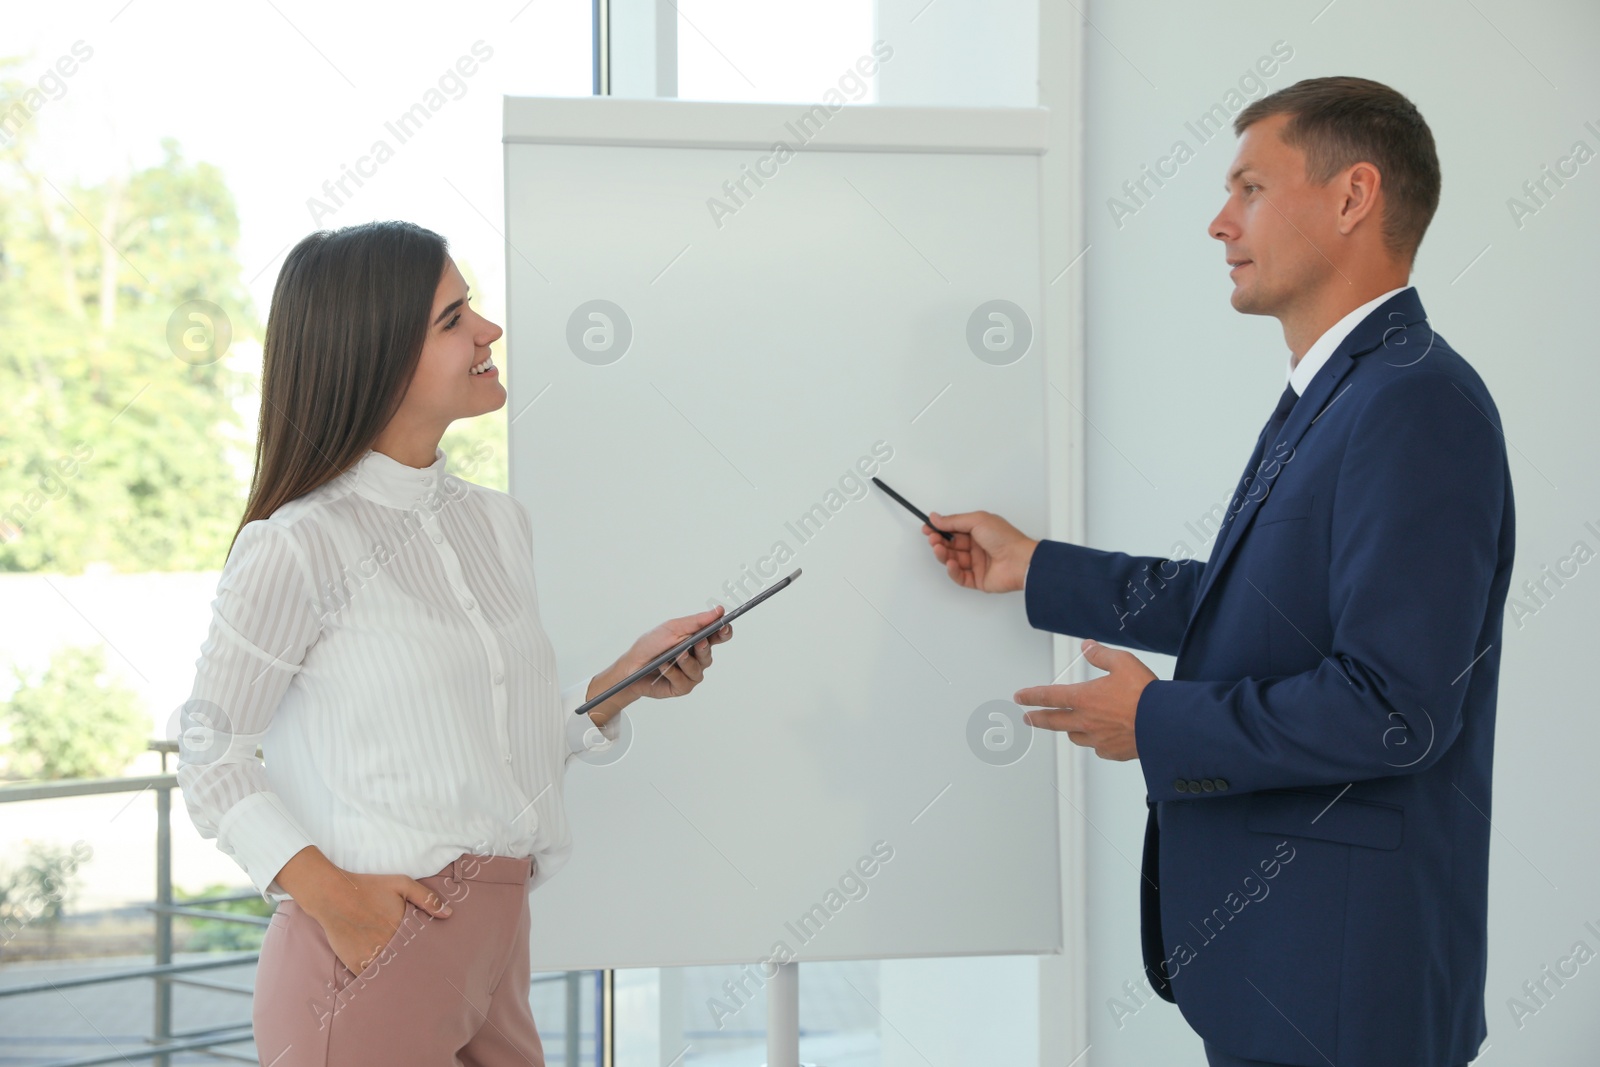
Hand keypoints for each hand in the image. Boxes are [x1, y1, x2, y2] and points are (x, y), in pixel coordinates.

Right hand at [304, 869, 452, 976]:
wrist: (333, 896)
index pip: (422, 948)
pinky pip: (371, 978)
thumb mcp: (401, 884)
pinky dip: (378, 980)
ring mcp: (372, 957)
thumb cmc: (369, 887)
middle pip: (408, 963)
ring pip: (391, 973)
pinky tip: (386, 985)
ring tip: (409, 986)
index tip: (435, 961)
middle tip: (426, 978)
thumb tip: (448, 914)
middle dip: (416, 968)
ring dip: (398, 977)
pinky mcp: (356, 964)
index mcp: (403, 928)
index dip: (428, 955)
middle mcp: (389, 945)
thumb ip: (426, 898)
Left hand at [586, 606, 733, 725]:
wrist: (631, 666)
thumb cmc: (651, 645)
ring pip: (698, 668)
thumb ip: (697, 621)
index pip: (717, 636)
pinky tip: (664, 667)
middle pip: (709, 653)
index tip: (724, 627)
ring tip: (676, 655)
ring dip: (686, 661)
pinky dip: (673, 673)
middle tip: (699, 642)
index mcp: (696, 640)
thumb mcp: (672, 628)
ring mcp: (690, 673)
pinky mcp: (682, 687)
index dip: (724, 632)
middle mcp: (696, 658)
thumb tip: (719, 611)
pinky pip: (684, 680)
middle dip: (704, 648)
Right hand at [923, 510, 1038, 592]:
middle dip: (939, 542)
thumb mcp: (977, 520)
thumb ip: (954, 520)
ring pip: (953, 560)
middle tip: (932, 539)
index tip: (927, 528)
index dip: (940, 529)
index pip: (954, 530)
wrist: (1020, 560)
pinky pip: (960, 577)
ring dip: (944, 555)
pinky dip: (953, 571)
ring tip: (939, 549)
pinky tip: (952, 563)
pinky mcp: (978, 580)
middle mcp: (977, 547)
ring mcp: (978, 564)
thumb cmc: (1004, 538)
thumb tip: (936, 518)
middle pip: (951, 546)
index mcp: (979, 531)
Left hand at [1013, 639, 1155, 760]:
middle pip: (1053, 721)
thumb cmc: (1145, 693)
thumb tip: (1087, 646)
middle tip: (1027, 718)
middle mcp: (1086, 721)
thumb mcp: (1123, 662)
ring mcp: (1098, 739)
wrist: (1166, 724)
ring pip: (1075, 736)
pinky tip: (1102, 738)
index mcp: (1084, 698)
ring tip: (1068, 726)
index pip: (1050, 696)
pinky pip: (1098, 748)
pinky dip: (1096, 742)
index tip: (1019, 697)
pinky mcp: (1113, 752)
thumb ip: (1101, 654)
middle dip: (1037, 718)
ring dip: (1069, 730)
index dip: (1032, 696)